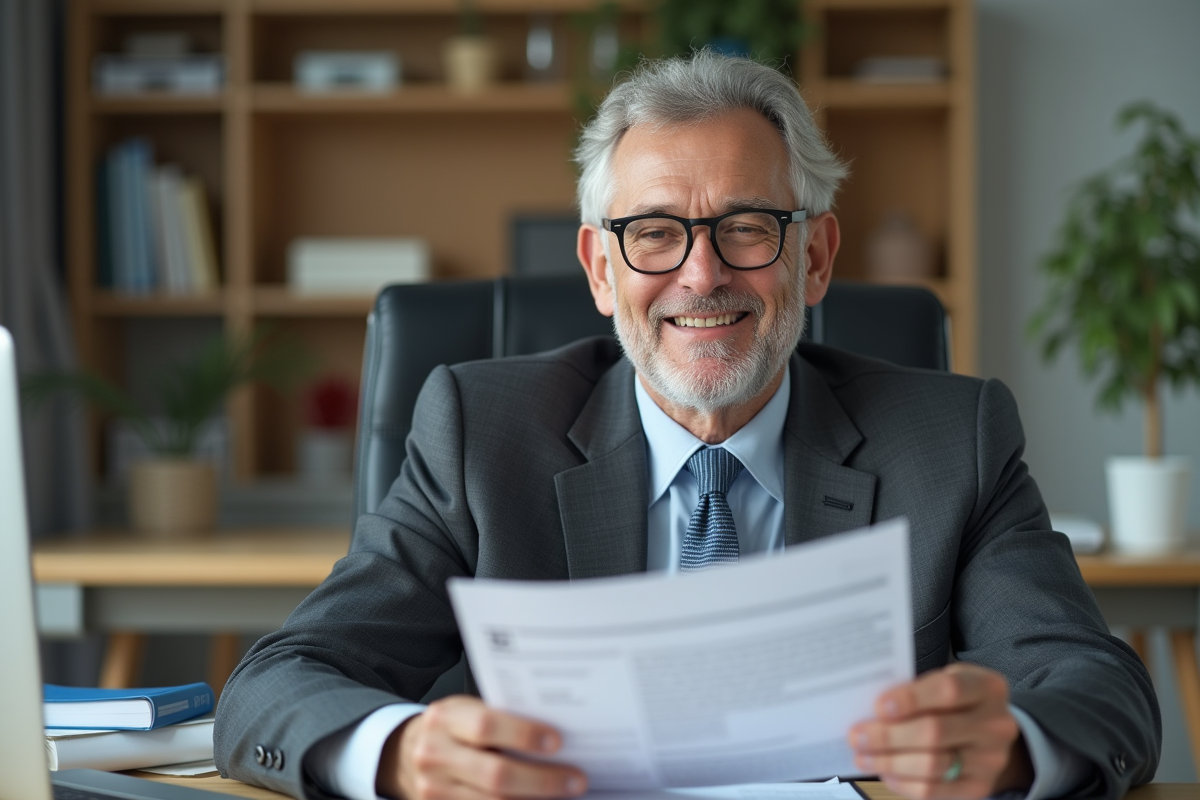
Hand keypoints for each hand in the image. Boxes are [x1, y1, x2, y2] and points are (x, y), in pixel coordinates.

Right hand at [377, 695, 587, 799]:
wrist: (408, 752)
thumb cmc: (453, 727)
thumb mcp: (468, 711)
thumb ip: (501, 719)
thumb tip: (557, 736)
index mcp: (445, 718)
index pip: (486, 726)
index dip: (524, 734)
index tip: (558, 741)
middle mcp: (434, 755)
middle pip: (494, 774)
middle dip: (541, 780)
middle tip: (576, 779)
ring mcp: (433, 789)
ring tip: (564, 793)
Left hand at [847, 663, 1033, 799]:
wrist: (989, 733)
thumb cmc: (955, 702)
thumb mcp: (945, 682)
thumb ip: (916, 691)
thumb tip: (870, 710)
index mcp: (987, 688)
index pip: (949, 690)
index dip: (911, 699)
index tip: (878, 707)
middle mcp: (996, 724)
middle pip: (936, 732)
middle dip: (889, 736)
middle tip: (857, 736)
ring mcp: (990, 759)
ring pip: (932, 764)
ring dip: (889, 761)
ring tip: (862, 756)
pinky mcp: (978, 786)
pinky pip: (934, 790)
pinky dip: (902, 782)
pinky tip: (884, 772)